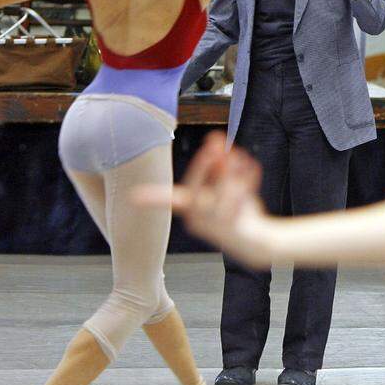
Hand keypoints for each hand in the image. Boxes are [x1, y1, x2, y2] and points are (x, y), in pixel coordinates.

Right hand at [132, 132, 270, 266]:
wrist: (253, 241)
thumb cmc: (235, 209)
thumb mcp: (228, 183)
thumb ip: (222, 165)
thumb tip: (217, 142)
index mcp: (189, 208)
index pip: (168, 198)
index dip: (151, 198)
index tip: (132, 198)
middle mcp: (197, 220)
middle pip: (194, 192)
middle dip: (203, 166)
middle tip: (214, 143)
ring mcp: (215, 228)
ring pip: (220, 194)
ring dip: (232, 171)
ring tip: (241, 156)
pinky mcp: (235, 229)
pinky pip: (239, 200)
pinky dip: (248, 180)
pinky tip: (253, 168)